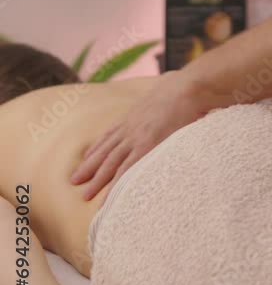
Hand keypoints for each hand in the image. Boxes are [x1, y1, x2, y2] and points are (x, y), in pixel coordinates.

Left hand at [70, 71, 207, 199]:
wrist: (185, 88)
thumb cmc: (180, 89)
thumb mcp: (162, 93)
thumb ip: (158, 102)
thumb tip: (166, 104)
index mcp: (133, 116)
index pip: (109, 135)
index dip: (97, 147)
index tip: (86, 158)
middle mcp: (130, 128)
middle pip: (104, 151)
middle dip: (89, 167)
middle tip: (75, 181)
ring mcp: (136, 138)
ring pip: (111, 163)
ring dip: (97, 180)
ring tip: (85, 195)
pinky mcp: (146, 147)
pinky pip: (127, 170)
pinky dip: (117, 184)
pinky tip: (110, 196)